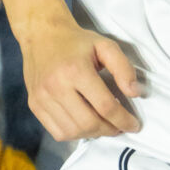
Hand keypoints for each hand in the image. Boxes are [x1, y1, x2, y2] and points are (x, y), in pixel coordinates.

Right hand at [21, 15, 140, 139]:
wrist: (42, 35)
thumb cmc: (76, 42)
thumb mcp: (105, 46)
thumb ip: (123, 68)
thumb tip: (135, 93)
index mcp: (76, 70)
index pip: (105, 106)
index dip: (123, 120)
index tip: (134, 125)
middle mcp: (56, 86)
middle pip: (89, 123)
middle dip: (110, 130)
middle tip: (120, 127)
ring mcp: (42, 98)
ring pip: (73, 132)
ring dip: (93, 134)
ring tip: (104, 126)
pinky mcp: (35, 105)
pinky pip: (57, 132)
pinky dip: (75, 134)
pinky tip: (84, 125)